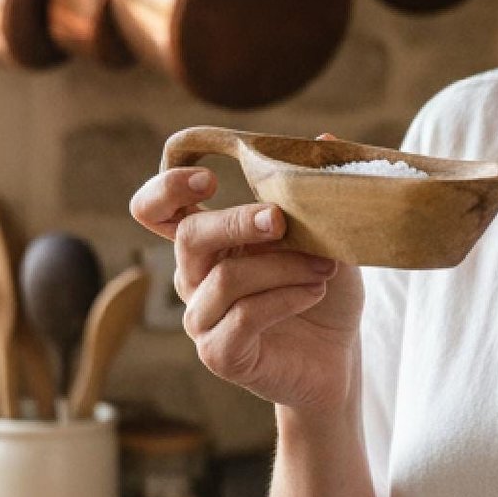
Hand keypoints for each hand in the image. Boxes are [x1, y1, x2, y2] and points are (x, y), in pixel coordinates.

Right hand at [128, 133, 363, 417]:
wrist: (340, 359)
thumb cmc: (325, 293)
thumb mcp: (330, 238)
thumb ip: (319, 195)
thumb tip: (326, 138)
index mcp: (209, 242)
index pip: (157, 210)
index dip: (167, 188)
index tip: (209, 179)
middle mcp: (195, 278)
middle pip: (188, 236)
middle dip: (235, 221)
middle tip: (280, 220)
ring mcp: (202, 319)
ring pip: (225, 278)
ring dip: (281, 266)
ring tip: (325, 267)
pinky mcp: (219, 354)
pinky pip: (243, 318)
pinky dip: (284, 299)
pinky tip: (315, 292)